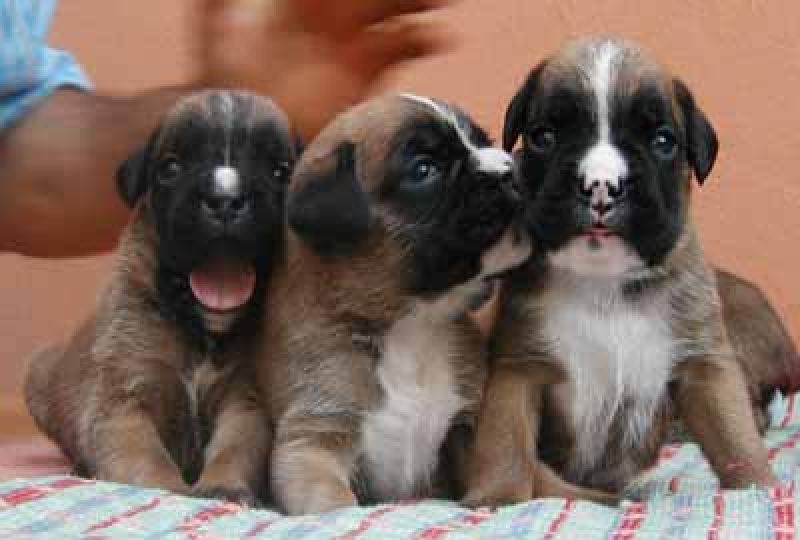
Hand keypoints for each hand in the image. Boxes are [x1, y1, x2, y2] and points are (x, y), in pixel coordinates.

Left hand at [197, 0, 454, 138]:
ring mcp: (351, 46)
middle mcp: (328, 21)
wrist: (257, 144)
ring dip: (416, 1)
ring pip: (392, 9)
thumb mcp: (216, 35)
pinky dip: (423, 38)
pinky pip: (403, 47)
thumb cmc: (230, 93)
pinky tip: (434, 36)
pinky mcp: (369, 72)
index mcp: (296, 5)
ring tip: (440, 1)